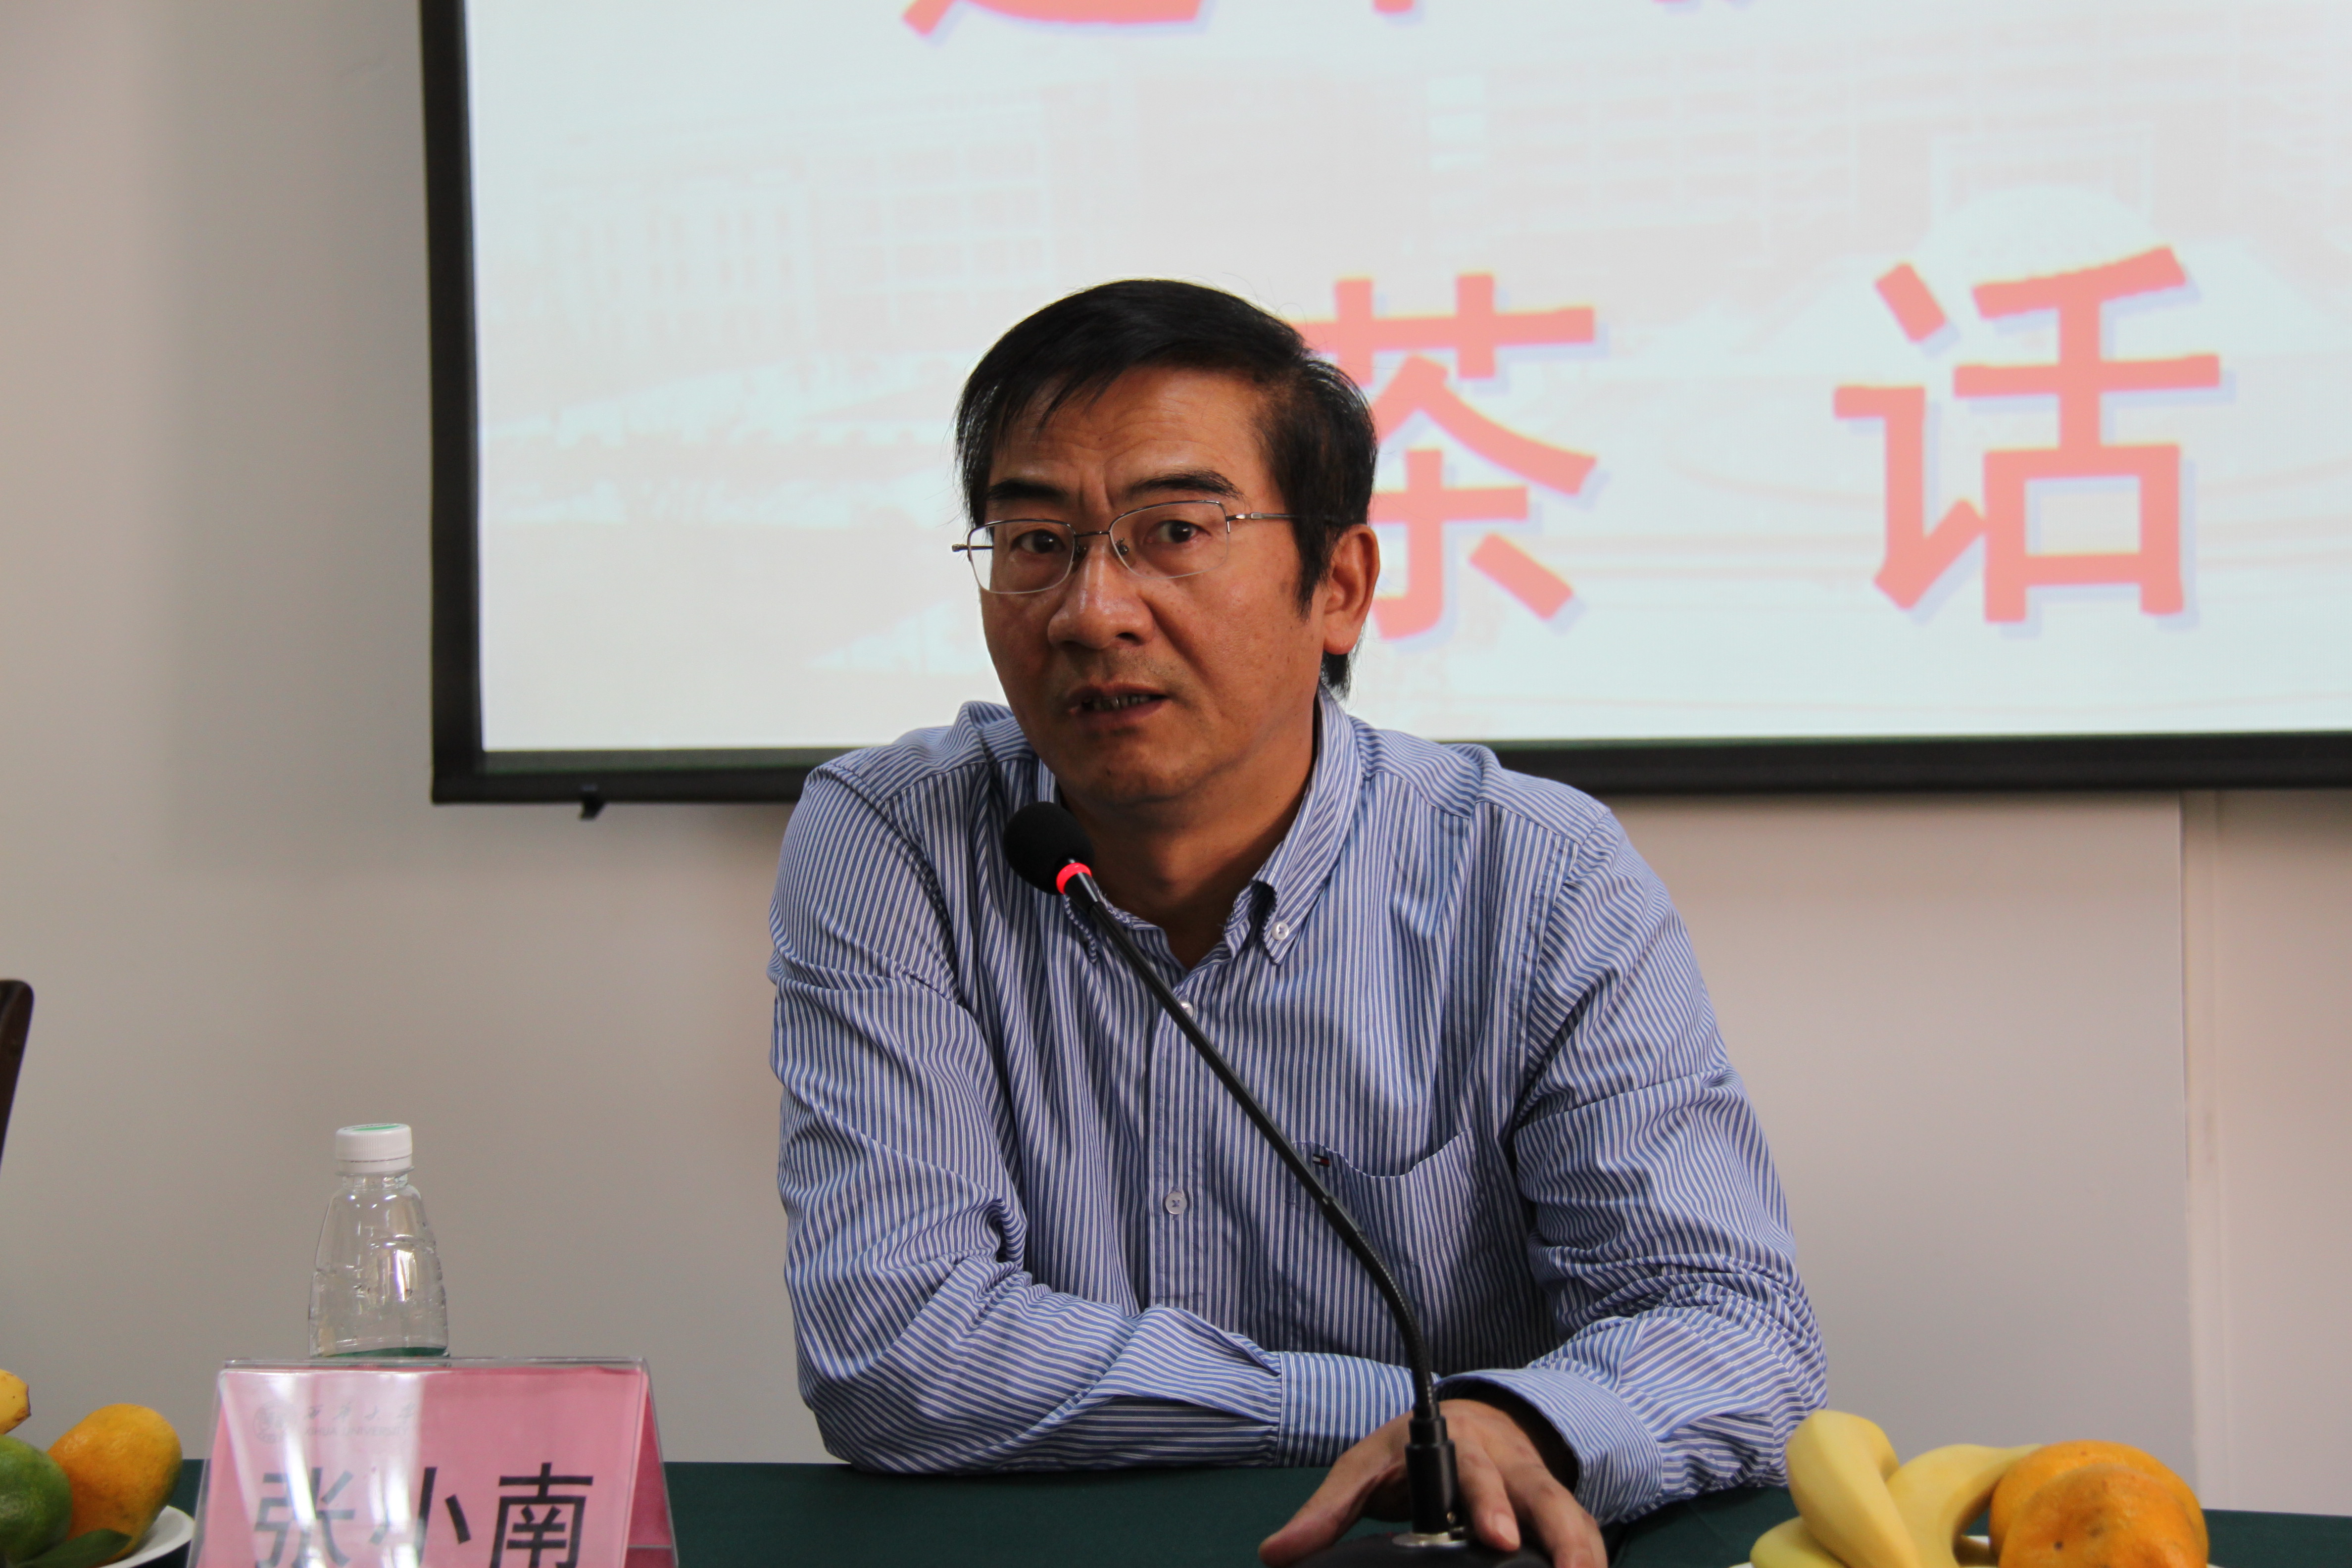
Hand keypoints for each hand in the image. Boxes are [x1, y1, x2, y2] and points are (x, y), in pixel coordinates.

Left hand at [1259, 1396, 1604, 1566]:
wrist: (1467, 1419)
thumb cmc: (1407, 1455)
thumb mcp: (1362, 1470)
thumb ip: (1325, 1513)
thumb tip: (1276, 1553)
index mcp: (1452, 1445)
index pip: (1468, 1470)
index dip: (1484, 1503)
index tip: (1495, 1537)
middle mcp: (1499, 1460)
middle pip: (1531, 1490)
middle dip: (1543, 1527)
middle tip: (1554, 1567)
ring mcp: (1531, 1482)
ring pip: (1565, 1510)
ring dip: (1580, 1548)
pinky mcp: (1554, 1507)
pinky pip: (1582, 1528)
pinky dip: (1590, 1555)